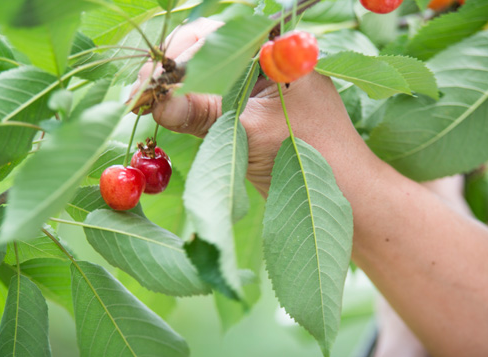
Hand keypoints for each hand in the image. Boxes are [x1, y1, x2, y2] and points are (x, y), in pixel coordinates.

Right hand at [128, 18, 360, 194]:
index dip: (181, 52)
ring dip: (179, 86)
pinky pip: (217, 95)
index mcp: (280, 50)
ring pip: (211, 73)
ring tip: (147, 102)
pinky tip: (167, 110)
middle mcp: (271, 59)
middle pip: (211, 49)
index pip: (220, 35)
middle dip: (175, 68)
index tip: (152, 77)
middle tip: (142, 92)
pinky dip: (192, 103)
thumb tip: (155, 103)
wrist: (345, 191)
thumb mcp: (251, 132)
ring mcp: (261, 84)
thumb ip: (204, 114)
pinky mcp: (254, 107)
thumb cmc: (310, 157)